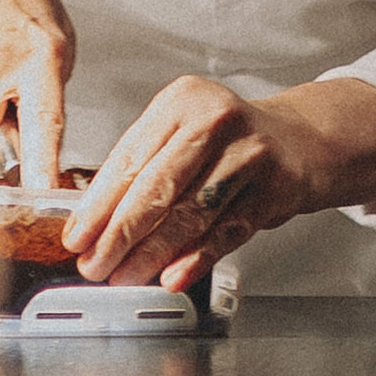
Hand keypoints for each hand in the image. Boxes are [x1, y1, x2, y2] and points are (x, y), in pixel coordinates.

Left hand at [72, 76, 375, 294]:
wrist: (298, 142)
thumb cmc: (227, 142)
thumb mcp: (181, 133)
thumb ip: (142, 167)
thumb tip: (93, 222)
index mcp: (181, 100)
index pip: (129, 159)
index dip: (98, 205)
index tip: (77, 237)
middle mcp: (215, 119)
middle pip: (158, 186)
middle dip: (119, 234)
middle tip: (95, 264)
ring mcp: (249, 153)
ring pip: (191, 212)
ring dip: (153, 253)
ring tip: (126, 275)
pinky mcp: (274, 187)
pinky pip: (228, 231)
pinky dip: (196, 258)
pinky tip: (173, 275)